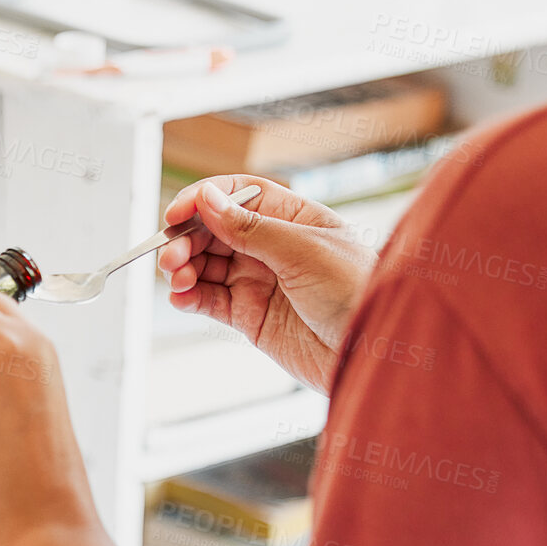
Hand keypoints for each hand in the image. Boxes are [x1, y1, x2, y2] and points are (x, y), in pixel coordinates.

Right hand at [157, 175, 376, 392]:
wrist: (375, 350)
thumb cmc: (358, 291)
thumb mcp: (303, 250)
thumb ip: (250, 227)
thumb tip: (208, 198)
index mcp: (292, 217)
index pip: (237, 196)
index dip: (202, 200)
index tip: (176, 213)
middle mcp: (272, 246)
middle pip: (213, 231)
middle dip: (186, 240)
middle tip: (171, 256)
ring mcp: (259, 281)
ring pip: (206, 266)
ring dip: (184, 269)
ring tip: (178, 279)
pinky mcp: (250, 316)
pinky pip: (210, 301)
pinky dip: (190, 298)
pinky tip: (181, 298)